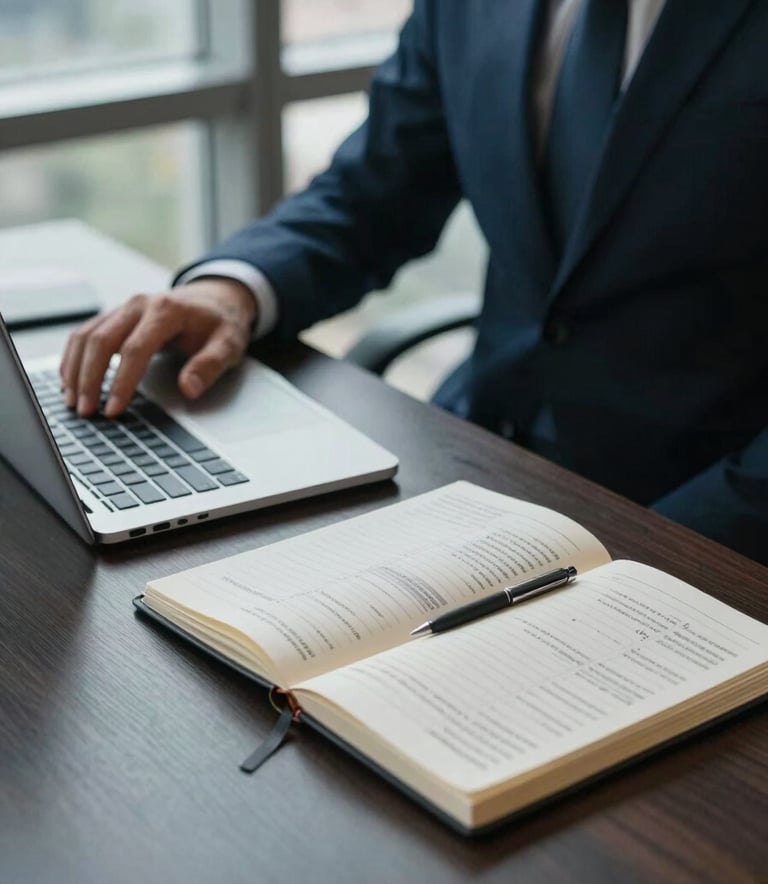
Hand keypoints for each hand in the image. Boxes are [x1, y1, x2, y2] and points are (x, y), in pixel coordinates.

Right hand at [60, 278, 257, 417]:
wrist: (216, 298)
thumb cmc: (221, 323)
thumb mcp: (229, 344)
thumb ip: (209, 365)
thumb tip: (188, 389)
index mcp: (167, 310)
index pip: (135, 349)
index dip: (122, 382)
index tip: (114, 409)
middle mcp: (139, 305)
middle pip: (101, 340)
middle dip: (90, 379)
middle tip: (86, 411)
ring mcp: (124, 309)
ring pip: (87, 336)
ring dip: (75, 369)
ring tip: (73, 401)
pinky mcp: (116, 316)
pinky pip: (86, 334)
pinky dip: (74, 358)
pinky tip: (71, 381)